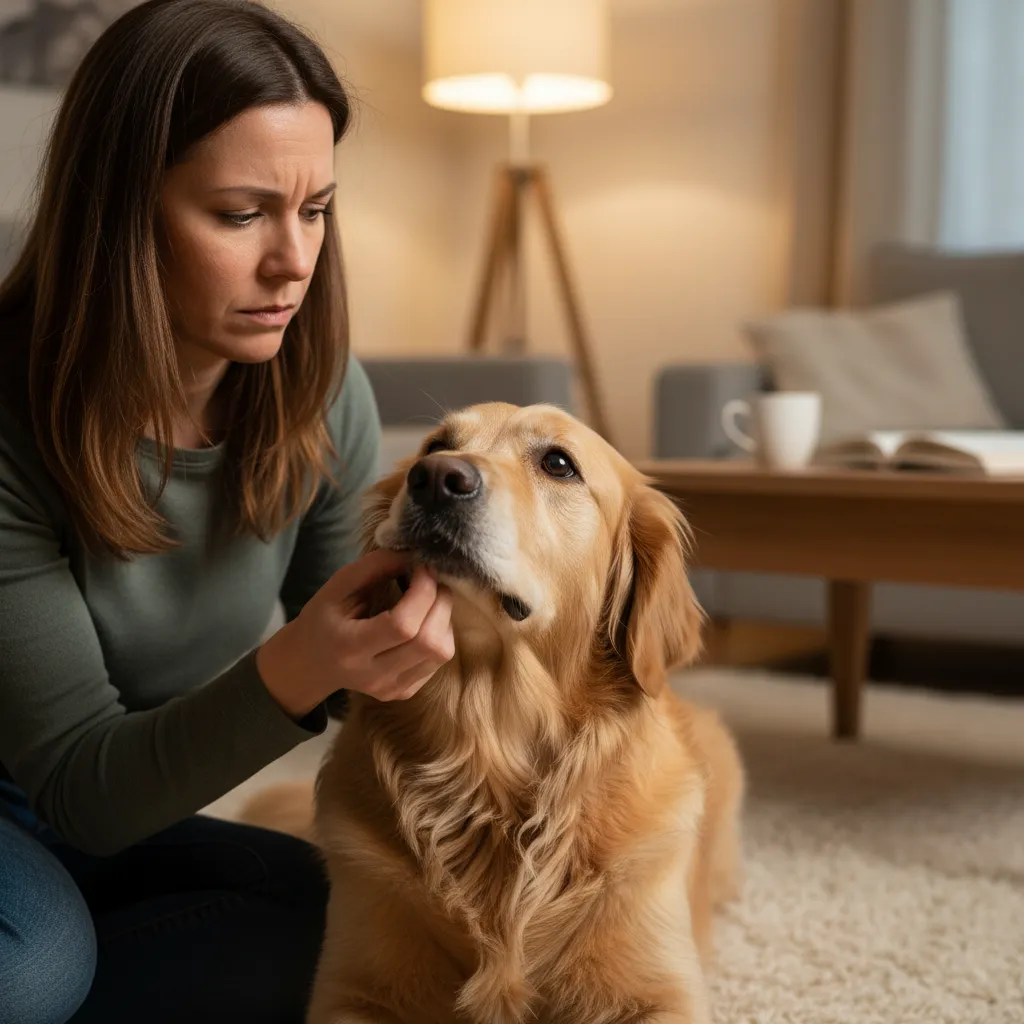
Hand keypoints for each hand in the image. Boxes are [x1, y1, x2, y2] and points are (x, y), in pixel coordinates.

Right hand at [255, 549, 454, 719]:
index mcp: (350, 648)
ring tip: (429, 599)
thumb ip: (374, 567)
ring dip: (444, 618)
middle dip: (440, 602)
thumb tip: (413, 555)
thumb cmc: (323, 619)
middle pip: (429, 642)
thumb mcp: (337, 586)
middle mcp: (373, 675)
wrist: (311, 664)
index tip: (421, 567)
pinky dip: (440, 634)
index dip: (423, 591)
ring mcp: (391, 688)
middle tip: (431, 580)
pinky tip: (424, 621)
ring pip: (441, 652)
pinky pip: (438, 661)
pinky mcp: (404, 692)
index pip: (403, 625)